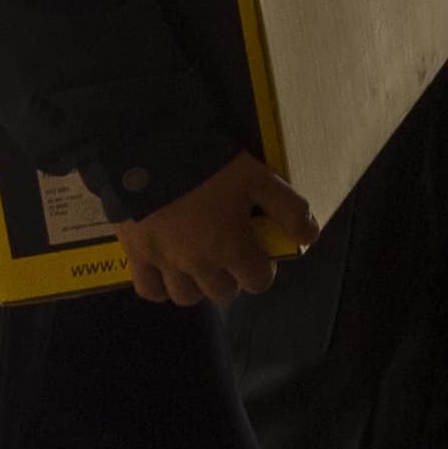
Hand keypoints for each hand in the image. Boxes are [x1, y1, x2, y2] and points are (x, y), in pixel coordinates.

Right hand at [117, 151, 314, 306]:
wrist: (151, 151)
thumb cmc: (209, 164)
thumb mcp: (258, 177)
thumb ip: (288, 208)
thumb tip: (309, 237)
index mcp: (231, 247)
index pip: (257, 282)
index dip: (262, 270)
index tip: (257, 253)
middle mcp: (200, 264)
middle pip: (223, 294)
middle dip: (232, 279)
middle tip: (229, 255)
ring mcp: (166, 263)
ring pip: (187, 297)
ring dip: (198, 285)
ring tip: (200, 263)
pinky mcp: (137, 256)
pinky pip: (150, 290)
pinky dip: (160, 287)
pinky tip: (168, 271)